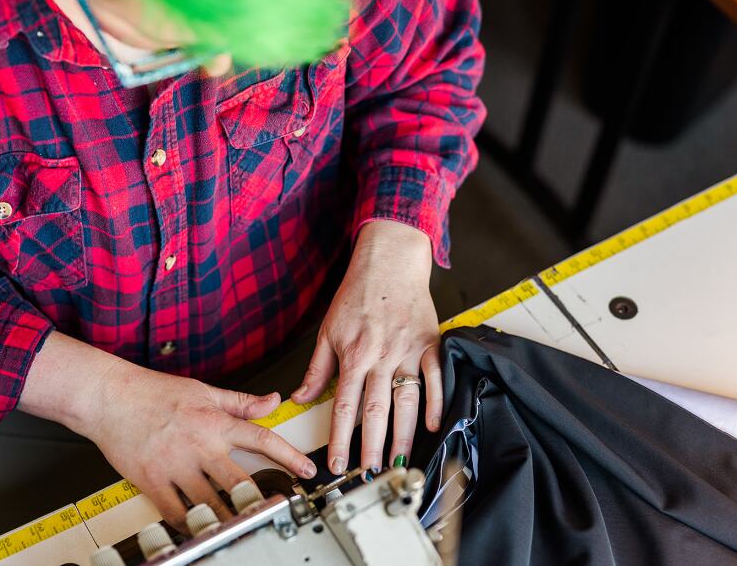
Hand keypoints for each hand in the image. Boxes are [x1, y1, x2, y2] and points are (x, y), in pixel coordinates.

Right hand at [84, 364, 317, 529]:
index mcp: (215, 423)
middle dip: (258, 499)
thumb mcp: (204, 391)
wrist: (109, 397)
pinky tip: (200, 526)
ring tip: (240, 525)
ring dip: (227, 516)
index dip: (290, 456)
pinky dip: (191, 524)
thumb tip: (272, 400)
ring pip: (210, 502)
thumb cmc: (153, 392)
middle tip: (271, 510)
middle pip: (239, 481)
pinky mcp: (152, 481)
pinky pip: (177, 512)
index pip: (262, 439)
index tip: (307, 470)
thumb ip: (241, 402)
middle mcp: (199, 446)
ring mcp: (175, 466)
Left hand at [291, 220, 442, 474]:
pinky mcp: (430, 344)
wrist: (389, 263)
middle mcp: (380, 357)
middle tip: (370, 473)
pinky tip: (434, 425)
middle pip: (375, 410)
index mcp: (353, 355)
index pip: (343, 407)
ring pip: (406, 401)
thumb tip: (300, 398)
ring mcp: (407, 351)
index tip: (338, 463)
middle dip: (372, 447)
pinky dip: (436, 402)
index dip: (340, 439)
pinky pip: (436, 378)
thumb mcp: (328, 330)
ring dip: (403, 435)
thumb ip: (317, 369)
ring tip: (398, 461)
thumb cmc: (358, 295)